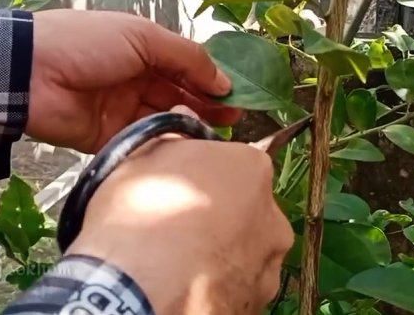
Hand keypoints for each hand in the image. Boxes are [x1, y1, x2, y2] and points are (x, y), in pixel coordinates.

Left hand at [26, 9, 241, 152]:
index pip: (186, 67)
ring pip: (165, 121)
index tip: (239, 98)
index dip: (212, 82)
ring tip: (219, 138)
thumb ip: (186, 57)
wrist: (30, 72)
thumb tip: (224, 81)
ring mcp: (122, 111)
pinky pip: (143, 144)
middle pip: (179, 96)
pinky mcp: (110, 139)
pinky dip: (164, 147)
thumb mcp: (143, 36)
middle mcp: (136, 80)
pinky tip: (188, 152)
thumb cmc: (87, 43)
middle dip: (208, 108)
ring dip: (190, 128)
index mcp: (143, 50)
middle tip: (237, 122)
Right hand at [66, 106, 293, 314]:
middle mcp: (273, 216)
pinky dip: (218, 286)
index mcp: (251, 168)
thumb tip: (182, 117)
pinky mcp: (258, 304)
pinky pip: (237, 286)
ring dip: (223, 253)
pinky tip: (187, 288)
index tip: (179, 188)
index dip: (204, 175)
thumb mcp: (142, 159)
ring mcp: (269, 265)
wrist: (140, 291)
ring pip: (247, 252)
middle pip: (247, 208)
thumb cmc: (141, 215)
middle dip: (222, 216)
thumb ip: (172, 136)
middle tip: (180, 229)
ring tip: (180, 264)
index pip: (234, 163)